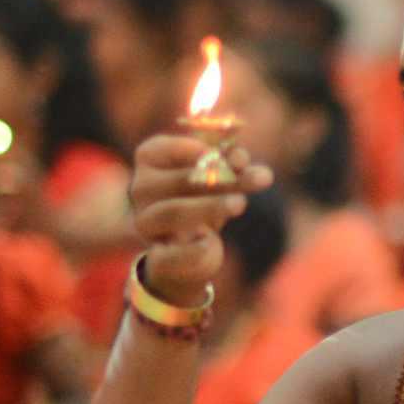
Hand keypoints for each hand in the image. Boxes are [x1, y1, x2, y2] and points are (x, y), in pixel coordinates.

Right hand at [128, 129, 274, 302]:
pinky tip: (210, 242)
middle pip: (182, 180)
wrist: (185, 243)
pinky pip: (169, 255)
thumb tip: (239, 157)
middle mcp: (142, 187)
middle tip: (260, 178)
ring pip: (172, 212)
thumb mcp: (219, 172)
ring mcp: (145, 221)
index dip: (204, 151)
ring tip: (240, 203)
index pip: (171, 147)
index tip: (238, 157)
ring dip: (209, 206)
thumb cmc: (202, 194)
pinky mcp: (156, 255)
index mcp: (151, 157)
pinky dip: (192, 249)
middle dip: (223, 179)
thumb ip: (231, 161)